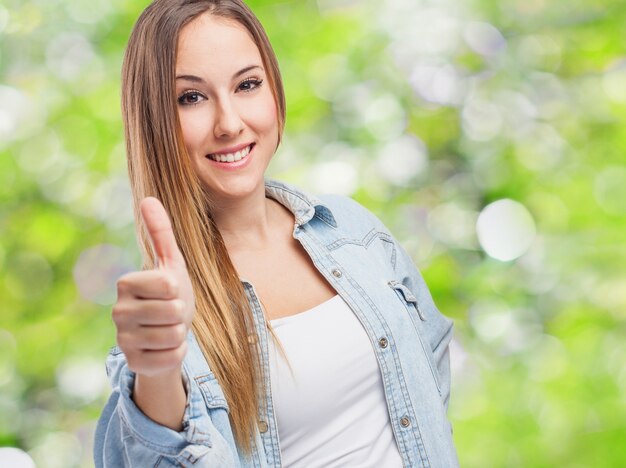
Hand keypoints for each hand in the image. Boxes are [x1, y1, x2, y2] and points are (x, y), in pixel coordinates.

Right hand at [112, 197, 194, 376]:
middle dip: (181, 312)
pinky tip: (164, 347)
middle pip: (174, 311)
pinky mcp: (134, 363)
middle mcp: (118, 312)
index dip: (178, 290)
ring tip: (168, 328)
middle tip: (171, 313)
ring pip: (174, 335)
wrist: (167, 333)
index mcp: (125, 284)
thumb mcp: (170, 263)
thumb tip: (149, 198)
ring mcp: (123, 340)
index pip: (169, 285)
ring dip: (180, 332)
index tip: (169, 293)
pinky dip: (177, 352)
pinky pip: (172, 357)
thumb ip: (160, 232)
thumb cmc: (170, 295)